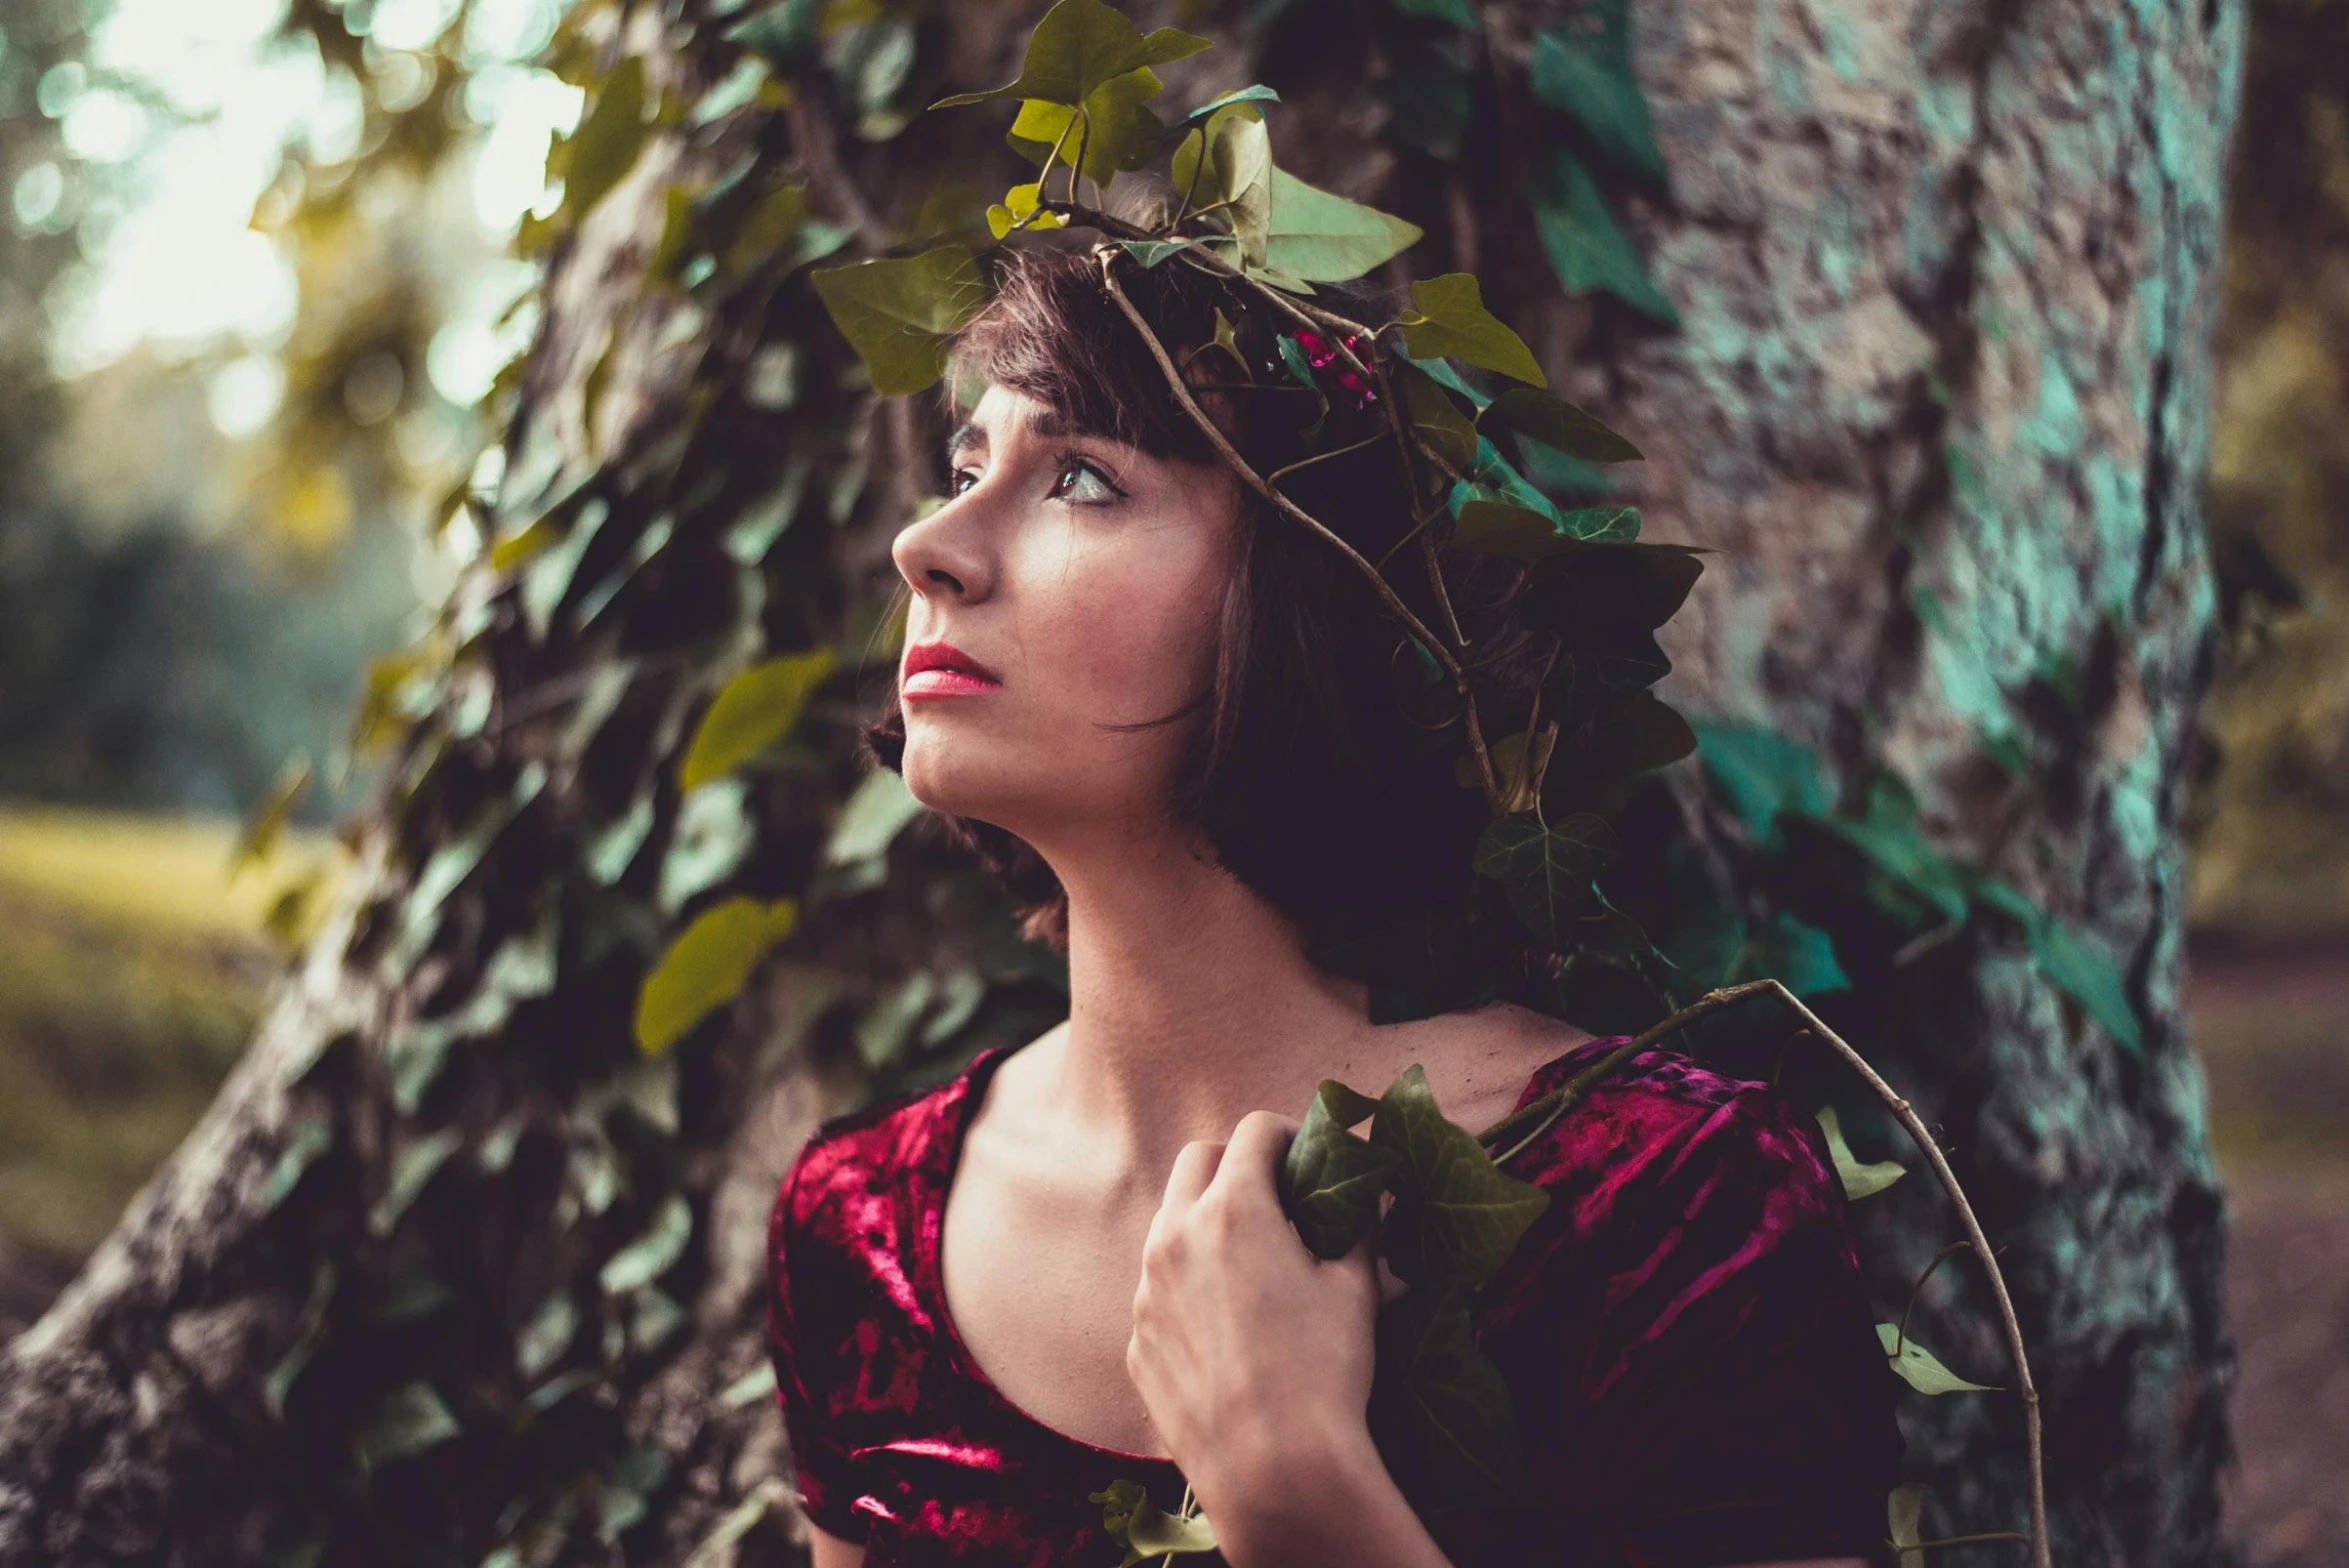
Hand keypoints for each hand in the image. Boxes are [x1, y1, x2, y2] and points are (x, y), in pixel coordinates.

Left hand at [1125, 1110, 1382, 1515]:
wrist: (1272, 1468)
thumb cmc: (1323, 1372)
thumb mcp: (1357, 1288)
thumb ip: (1359, 1228)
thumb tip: (1368, 1199)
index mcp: (1233, 1209)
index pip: (1253, 1131)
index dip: (1287, 1134)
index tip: (1308, 1156)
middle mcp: (1176, 1237)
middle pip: (1197, 1161)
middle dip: (1235, 1164)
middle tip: (1275, 1195)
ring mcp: (1147, 1290)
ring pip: (1169, 1226)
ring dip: (1206, 1224)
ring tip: (1251, 1263)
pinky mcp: (1137, 1340)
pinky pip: (1159, 1291)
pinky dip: (1189, 1287)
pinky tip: (1227, 1326)